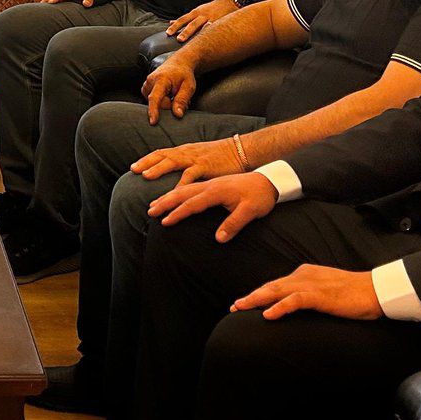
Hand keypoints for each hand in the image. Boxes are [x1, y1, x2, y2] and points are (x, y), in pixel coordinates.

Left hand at [131, 135, 244, 182]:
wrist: (241, 151)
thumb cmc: (221, 158)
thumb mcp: (200, 159)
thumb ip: (188, 166)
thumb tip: (176, 178)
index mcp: (184, 151)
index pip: (161, 153)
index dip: (147, 160)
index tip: (134, 168)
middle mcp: (187, 153)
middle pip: (163, 156)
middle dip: (147, 163)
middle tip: (134, 171)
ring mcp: (196, 158)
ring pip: (173, 162)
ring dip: (159, 168)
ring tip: (147, 176)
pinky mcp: (207, 165)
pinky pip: (192, 173)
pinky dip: (183, 181)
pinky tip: (175, 190)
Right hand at [141, 55, 197, 120]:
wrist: (178, 63)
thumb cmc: (184, 74)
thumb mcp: (189, 86)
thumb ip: (182, 100)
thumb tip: (177, 114)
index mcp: (161, 79)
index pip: (155, 98)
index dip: (154, 111)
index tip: (153, 122)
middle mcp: (150, 81)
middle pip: (158, 103)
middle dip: (170, 105)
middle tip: (179, 97)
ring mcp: (146, 85)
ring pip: (155, 103)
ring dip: (165, 103)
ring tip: (173, 94)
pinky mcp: (145, 88)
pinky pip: (153, 101)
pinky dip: (161, 101)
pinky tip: (167, 94)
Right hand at [147, 171, 275, 236]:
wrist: (270, 180)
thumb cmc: (260, 196)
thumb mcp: (251, 212)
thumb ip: (234, 224)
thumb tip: (218, 239)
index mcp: (216, 191)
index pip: (192, 203)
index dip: (178, 213)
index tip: (165, 222)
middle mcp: (210, 185)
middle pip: (182, 193)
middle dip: (165, 202)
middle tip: (150, 210)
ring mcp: (211, 184)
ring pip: (184, 189)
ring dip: (168, 196)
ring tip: (155, 203)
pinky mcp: (213, 184)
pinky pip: (190, 187)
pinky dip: (178, 192)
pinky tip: (173, 196)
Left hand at [165, 0, 240, 44]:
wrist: (227, 3)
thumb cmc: (209, 9)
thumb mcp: (196, 11)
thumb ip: (185, 18)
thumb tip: (171, 22)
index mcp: (194, 13)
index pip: (182, 20)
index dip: (175, 26)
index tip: (168, 33)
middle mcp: (201, 15)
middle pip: (192, 24)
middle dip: (185, 32)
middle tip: (178, 39)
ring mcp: (211, 20)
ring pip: (203, 28)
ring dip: (198, 35)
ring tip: (194, 44)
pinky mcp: (220, 24)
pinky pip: (214, 29)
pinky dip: (211, 34)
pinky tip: (208, 40)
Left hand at [232, 264, 381, 320]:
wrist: (375, 290)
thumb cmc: (353, 294)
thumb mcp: (325, 293)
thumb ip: (309, 296)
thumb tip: (295, 306)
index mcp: (304, 274)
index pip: (276, 285)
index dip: (259, 294)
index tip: (244, 303)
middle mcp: (304, 276)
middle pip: (271, 287)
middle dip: (252, 297)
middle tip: (234, 307)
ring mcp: (311, 284)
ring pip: (277, 291)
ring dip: (257, 300)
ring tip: (241, 308)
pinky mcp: (320, 295)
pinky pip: (295, 301)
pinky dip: (280, 307)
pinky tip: (268, 315)